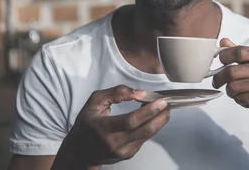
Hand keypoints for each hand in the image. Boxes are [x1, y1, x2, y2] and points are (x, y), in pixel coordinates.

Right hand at [54, 85, 169, 167]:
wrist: (80, 150)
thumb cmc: (87, 123)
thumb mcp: (95, 101)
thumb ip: (116, 93)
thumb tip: (140, 93)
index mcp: (103, 128)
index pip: (130, 121)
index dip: (148, 111)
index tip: (160, 101)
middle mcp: (114, 143)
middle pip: (144, 131)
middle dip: (160, 117)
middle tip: (168, 105)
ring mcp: (122, 152)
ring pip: (147, 136)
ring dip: (159, 122)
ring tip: (164, 109)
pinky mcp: (128, 155)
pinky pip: (143, 139)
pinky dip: (151, 127)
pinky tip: (152, 118)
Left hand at [212, 38, 248, 126]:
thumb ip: (239, 53)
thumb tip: (223, 41)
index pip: (239, 51)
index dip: (225, 56)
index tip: (220, 61)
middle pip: (232, 71)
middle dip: (219, 77)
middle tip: (216, 82)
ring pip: (233, 86)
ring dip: (230, 90)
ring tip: (236, 91)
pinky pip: (239, 98)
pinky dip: (238, 99)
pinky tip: (246, 99)